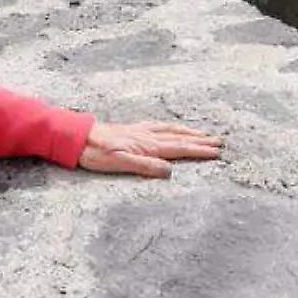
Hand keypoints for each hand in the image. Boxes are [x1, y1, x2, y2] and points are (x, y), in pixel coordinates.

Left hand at [78, 121, 224, 178]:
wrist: (78, 137)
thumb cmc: (96, 154)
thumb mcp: (119, 164)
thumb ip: (145, 166)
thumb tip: (170, 170)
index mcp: (146, 146)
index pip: (178, 148)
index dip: (198, 150)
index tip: (216, 151)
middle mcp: (146, 137)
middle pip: (179, 138)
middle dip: (200, 141)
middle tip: (219, 142)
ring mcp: (140, 131)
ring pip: (171, 130)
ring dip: (189, 132)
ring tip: (204, 134)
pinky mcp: (133, 129)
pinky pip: (159, 126)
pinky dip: (172, 127)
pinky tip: (173, 128)